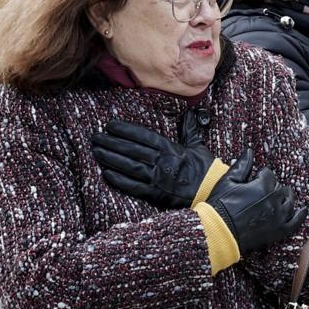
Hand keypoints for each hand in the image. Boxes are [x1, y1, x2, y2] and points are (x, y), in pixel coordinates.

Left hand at [92, 108, 212, 207]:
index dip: (126, 130)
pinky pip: (134, 186)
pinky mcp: (156, 194)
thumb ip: (189, 130)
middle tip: (95, 137)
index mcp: (171, 149)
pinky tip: (106, 173)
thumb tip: (190, 114)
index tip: (110, 125)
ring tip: (96, 152)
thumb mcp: (198, 147)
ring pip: (130, 166)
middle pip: (132, 150)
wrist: (213, 193)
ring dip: (111, 158)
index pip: (144, 136)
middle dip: (112, 143)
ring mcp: (158, 179)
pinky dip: (119, 180)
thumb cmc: (205, 170)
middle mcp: (163, 162)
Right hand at [205, 150, 307, 253]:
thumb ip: (241, 165)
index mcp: (262, 186)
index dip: (262, 176)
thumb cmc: (220, 205)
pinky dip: (301, 215)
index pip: (269, 175)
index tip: (255, 180)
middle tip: (264, 191)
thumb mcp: (228, 181)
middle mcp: (274, 200)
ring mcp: (278, 216)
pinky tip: (303, 210)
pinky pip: (295, 222)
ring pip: (290, 202)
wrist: (217, 231)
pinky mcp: (279, 231)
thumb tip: (249, 151)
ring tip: (281, 198)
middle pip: (281, 188)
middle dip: (273, 187)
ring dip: (286, 198)